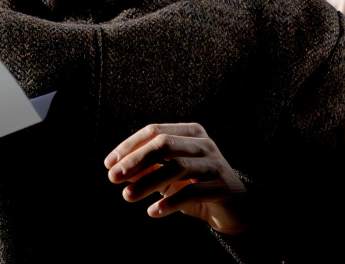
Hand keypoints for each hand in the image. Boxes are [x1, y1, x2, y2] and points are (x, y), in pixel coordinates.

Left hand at [104, 123, 249, 233]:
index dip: (129, 146)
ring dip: (148, 182)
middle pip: (164, 144)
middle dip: (135, 161)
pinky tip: (153, 212)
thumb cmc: (196, 187)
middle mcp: (204, 143)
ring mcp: (215, 163)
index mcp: (190, 133)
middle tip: (113, 178)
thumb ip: (147, 169)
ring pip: (177, 167)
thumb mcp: (169, 176)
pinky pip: (194, 192)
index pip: (154, 131)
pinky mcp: (224, 186)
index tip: (109, 164)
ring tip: (128, 196)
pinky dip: (170, 202)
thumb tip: (119, 171)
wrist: (235, 208)